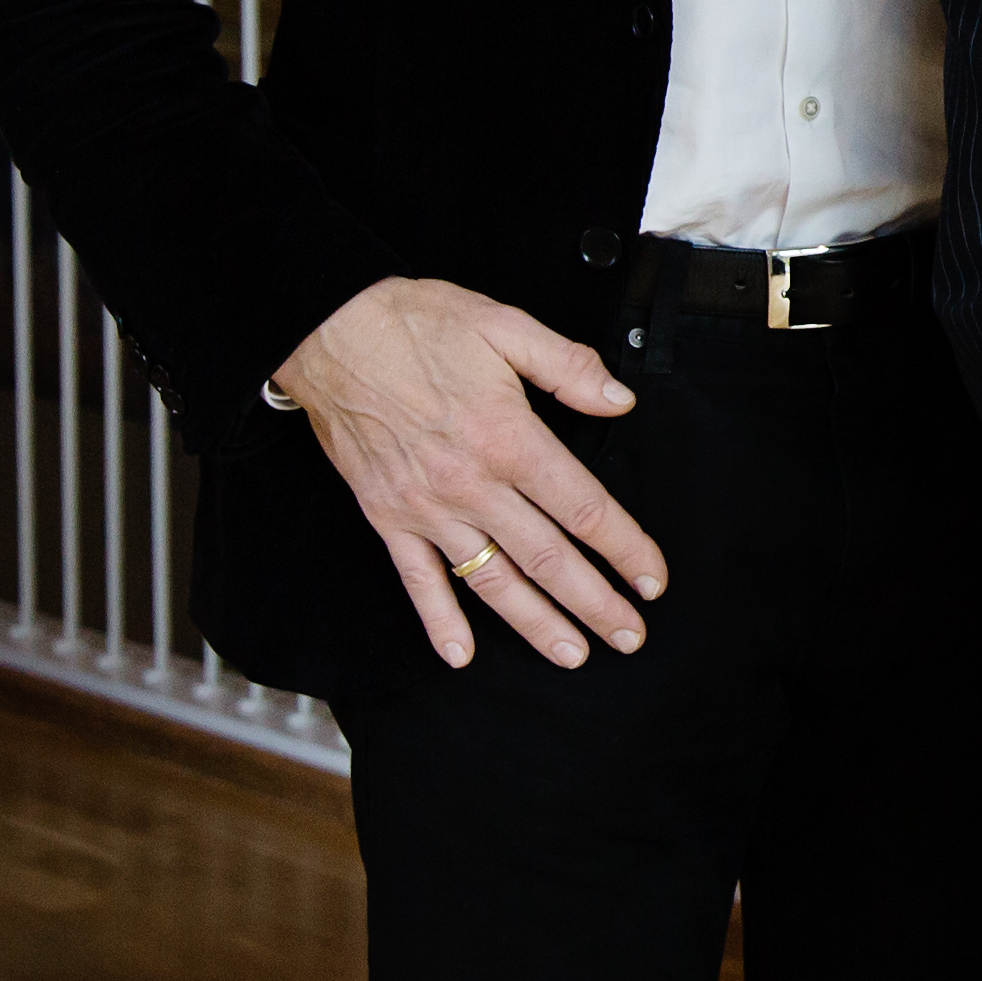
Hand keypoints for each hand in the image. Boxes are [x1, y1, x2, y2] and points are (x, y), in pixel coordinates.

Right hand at [271, 274, 662, 670]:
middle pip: (547, 558)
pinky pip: (416, 580)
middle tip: (630, 636)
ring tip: (572, 653)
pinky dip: (439, 621)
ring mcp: (426, 508)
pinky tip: (461, 654)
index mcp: (509, 438)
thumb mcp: (506, 327)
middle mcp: (471, 484)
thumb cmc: (418, 326)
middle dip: (594, 602)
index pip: (583, 508)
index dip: (625, 549)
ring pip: (491, 580)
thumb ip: (568, 367)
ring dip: (535, 624)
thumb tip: (620, 399)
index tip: (652, 579)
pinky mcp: (388, 517)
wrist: (329, 333)